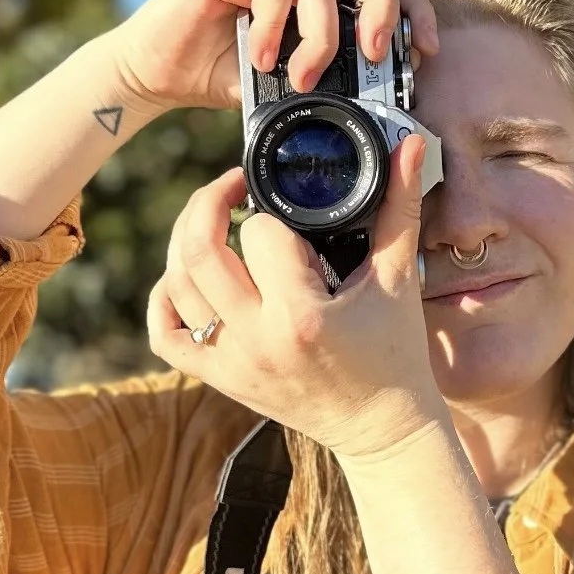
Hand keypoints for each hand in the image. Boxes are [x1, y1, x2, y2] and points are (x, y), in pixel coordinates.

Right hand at [111, 0, 438, 112]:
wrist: (154, 76)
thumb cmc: (221, 73)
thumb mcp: (291, 74)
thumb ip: (334, 68)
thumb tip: (386, 86)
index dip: (411, 2)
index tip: (424, 48)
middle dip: (382, 0)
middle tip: (377, 51)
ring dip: (320, 35)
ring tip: (302, 76)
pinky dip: (277, 26)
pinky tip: (263, 57)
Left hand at [146, 133, 448, 462]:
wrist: (381, 429)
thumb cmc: (395, 351)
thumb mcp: (398, 277)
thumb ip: (400, 207)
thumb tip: (410, 144)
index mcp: (303, 315)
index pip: (262, 234)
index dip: (272, 212)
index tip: (289, 209)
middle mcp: (257, 341)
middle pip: (198, 254)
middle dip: (207, 204)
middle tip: (229, 187)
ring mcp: (231, 364)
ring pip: (175, 287)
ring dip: (184, 242)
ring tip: (212, 222)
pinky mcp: (219, 379)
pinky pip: (165, 335)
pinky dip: (163, 299)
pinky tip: (185, 276)